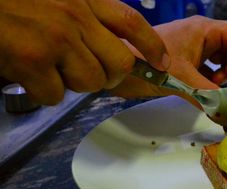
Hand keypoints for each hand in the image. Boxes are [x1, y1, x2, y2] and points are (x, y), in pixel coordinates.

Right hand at [0, 0, 169, 104]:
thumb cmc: (16, 2)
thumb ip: (86, 16)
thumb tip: (107, 47)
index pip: (132, 22)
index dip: (152, 46)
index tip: (163, 63)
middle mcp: (75, 16)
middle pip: (120, 63)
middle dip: (109, 76)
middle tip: (88, 71)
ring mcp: (56, 38)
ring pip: (92, 82)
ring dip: (74, 83)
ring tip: (51, 68)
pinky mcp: (33, 59)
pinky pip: (57, 95)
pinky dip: (45, 93)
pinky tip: (30, 76)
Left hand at [110, 16, 226, 104]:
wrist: (118, 69)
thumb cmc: (147, 65)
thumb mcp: (182, 80)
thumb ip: (208, 96)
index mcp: (205, 30)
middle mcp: (203, 36)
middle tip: (225, 83)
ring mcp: (195, 48)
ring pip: (223, 60)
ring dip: (223, 76)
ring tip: (212, 86)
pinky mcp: (187, 61)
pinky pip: (209, 69)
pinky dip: (211, 81)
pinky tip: (204, 90)